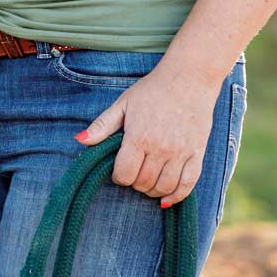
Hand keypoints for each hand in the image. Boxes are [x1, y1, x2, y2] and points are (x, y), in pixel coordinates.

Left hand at [73, 66, 219, 207]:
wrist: (188, 79)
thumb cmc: (152, 90)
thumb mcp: (123, 104)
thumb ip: (102, 125)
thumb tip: (79, 140)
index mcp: (139, 136)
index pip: (125, 174)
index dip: (118, 176)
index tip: (119, 170)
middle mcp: (160, 148)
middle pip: (143, 183)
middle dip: (134, 183)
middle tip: (133, 172)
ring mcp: (180, 153)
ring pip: (164, 188)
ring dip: (152, 191)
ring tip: (147, 181)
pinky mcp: (197, 155)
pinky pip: (187, 185)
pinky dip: (176, 196)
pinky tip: (166, 198)